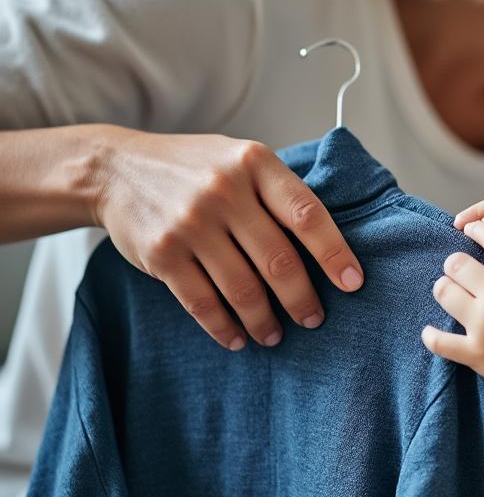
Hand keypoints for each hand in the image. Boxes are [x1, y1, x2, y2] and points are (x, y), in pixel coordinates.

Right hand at [93, 127, 362, 349]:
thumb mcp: (241, 158)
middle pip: (278, 259)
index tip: (354, 283)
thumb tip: (330, 245)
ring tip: (275, 335)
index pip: (307, 214)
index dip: (334, 253)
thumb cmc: (195, 168)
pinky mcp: (161, 254)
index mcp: (255, 164)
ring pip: (242, 288)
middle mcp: (224, 191)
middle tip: (315, 319)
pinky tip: (237, 338)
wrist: (115, 169)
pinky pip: (202, 302)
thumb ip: (278, 192)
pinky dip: (223, 327)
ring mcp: (190, 223)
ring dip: (264, 320)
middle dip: (302, 298)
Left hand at [423, 221, 483, 437]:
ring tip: (449, 294)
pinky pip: (438, 340)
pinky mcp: (474, 353)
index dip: (480, 230)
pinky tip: (431, 331)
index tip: (472, 230)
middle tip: (458, 269)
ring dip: (445, 289)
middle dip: (456, 262)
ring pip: (444, 291)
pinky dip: (431, 335)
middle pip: (458, 263)